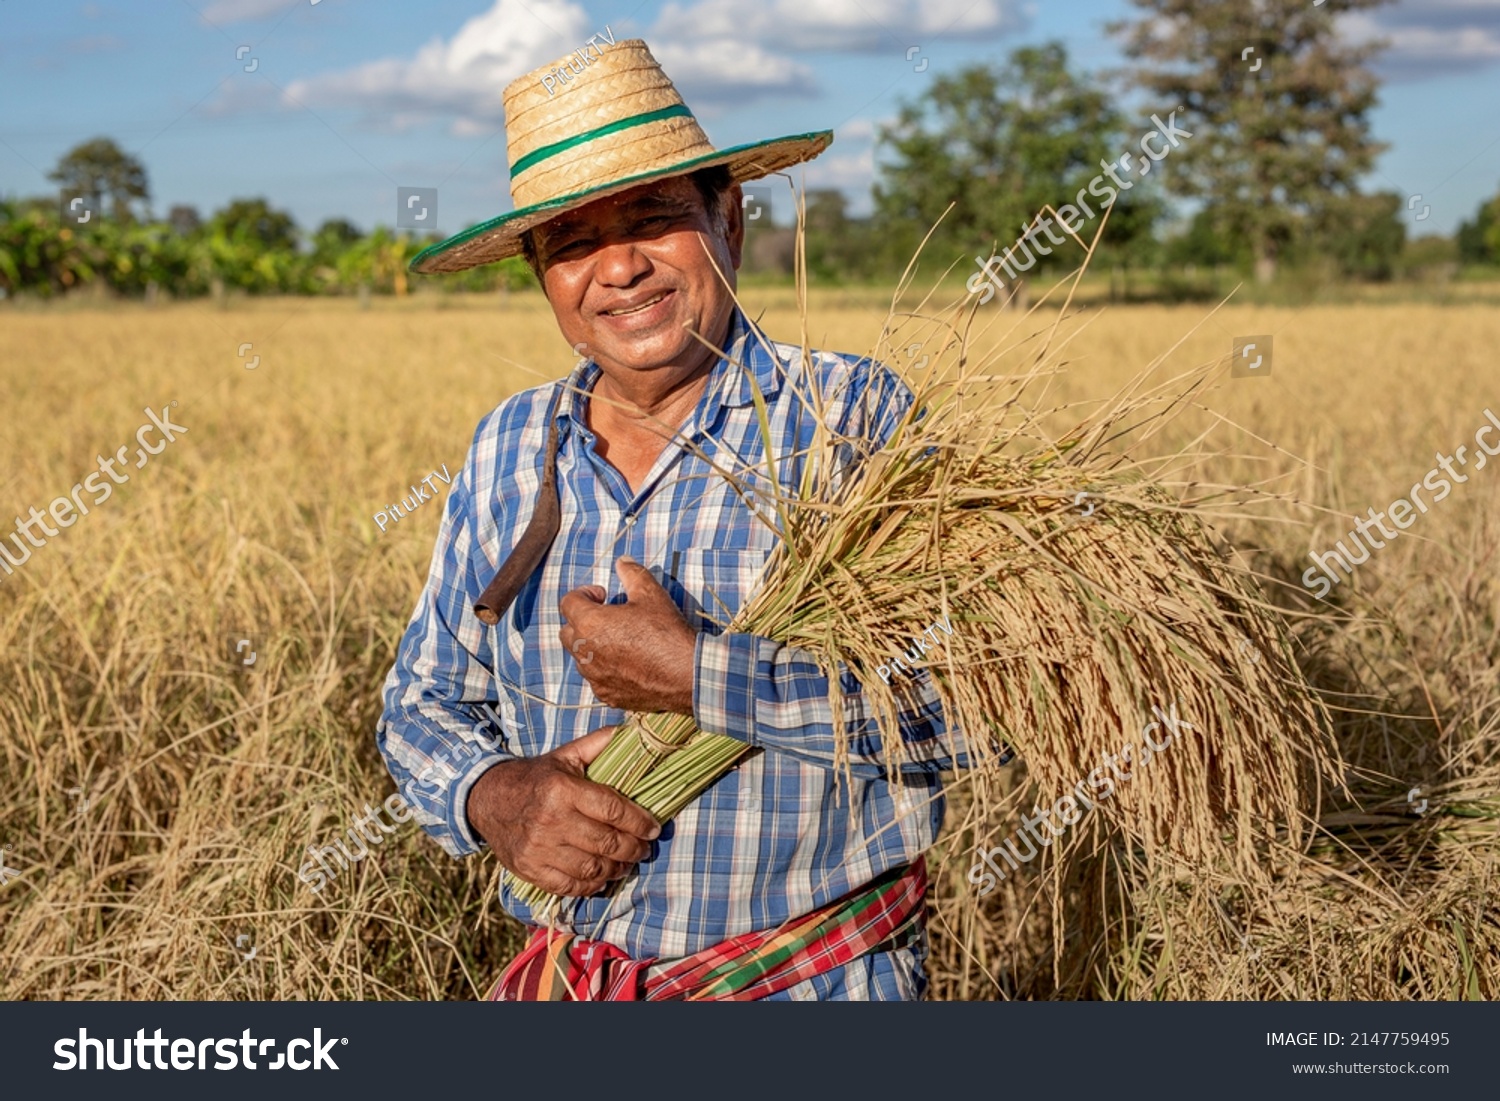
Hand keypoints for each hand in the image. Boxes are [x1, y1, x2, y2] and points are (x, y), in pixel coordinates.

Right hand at [465, 725, 660, 897]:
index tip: (654, 828)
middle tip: (644, 848)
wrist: (488, 798)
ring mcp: (539, 848)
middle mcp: (551, 820)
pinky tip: (601, 876)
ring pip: (592, 868)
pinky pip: (569, 885)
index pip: (613, 810)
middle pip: (607, 843)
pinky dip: (591, 885)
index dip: (640, 822)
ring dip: (616, 869)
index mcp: (562, 790)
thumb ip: (599, 744)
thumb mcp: (566, 755)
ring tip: (626, 863)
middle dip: (634, 848)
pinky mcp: (529, 868)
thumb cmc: (536, 777)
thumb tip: (633, 733)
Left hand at [559, 556, 696, 713]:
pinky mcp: (606, 695)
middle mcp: (585, 653)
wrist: (687, 675)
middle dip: (581, 621)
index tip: (603, 595)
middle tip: (606, 617)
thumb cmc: (667, 632)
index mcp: (590, 624)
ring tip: (619, 640)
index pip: (568, 603)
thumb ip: (631, 573)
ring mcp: (594, 677)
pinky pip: (596, 678)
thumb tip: (622, 562)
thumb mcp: (651, 594)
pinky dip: (605, 669)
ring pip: (580, 658)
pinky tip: (628, 663)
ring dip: (592, 646)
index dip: (584, 594)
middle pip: (566, 632)